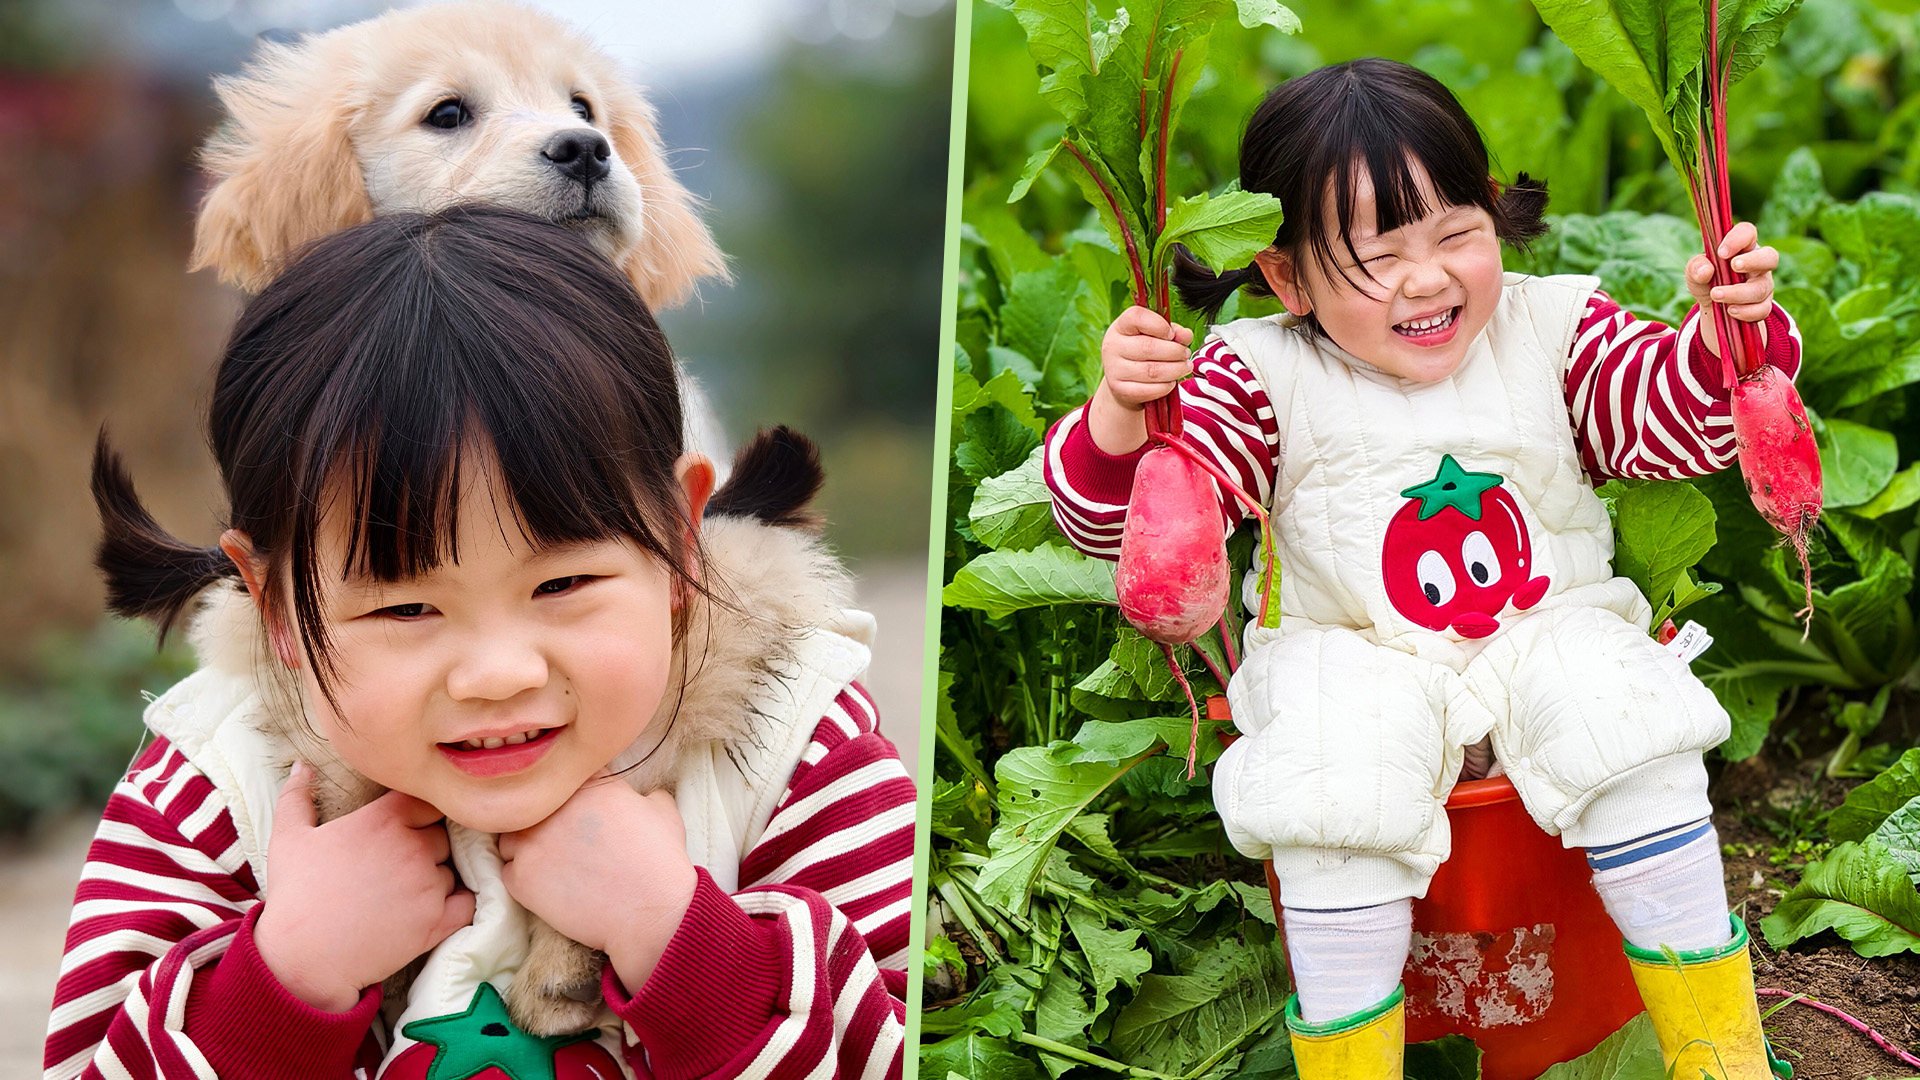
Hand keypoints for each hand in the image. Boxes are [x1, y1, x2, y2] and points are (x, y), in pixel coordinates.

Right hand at [254, 763, 474, 1011]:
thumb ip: (298, 795)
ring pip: (452, 869)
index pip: (427, 800)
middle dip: (426, 847)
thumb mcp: (287, 837)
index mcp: (385, 819)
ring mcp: (429, 884)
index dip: (419, 813)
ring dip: (437, 878)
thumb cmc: (295, 894)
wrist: (302, 957)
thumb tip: (302, 764)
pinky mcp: (437, 921)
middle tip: (399, 866)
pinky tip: (434, 909)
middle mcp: (414, 847)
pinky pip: (467, 902)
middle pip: (443, 835)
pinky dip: (457, 904)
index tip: (405, 828)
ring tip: (405, 893)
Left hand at [498, 776, 697, 992]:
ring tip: (550, 865)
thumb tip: (639, 797)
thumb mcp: (664, 812)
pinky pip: (507, 871)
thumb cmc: (661, 862)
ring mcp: (532, 841)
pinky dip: (523, 879)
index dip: (572, 796)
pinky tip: (547, 888)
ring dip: (525, 847)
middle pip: (531, 806)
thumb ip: (644, 795)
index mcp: (588, 784)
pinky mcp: (521, 877)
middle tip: (561, 840)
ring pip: (510, 837)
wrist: (650, 911)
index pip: (565, 779)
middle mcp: (554, 807)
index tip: (580, 812)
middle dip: (543, 820)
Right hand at [1088, 306, 1193, 453]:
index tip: (1172, 333)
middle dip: (1176, 352)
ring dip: (1176, 370)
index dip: (1159, 324)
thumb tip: (1185, 334)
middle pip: (1152, 347)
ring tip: (1184, 368)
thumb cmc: (1144, 356)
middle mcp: (1112, 347)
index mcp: (1120, 327)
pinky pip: (1152, 389)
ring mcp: (1114, 370)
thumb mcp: (1154, 340)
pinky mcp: (1121, 391)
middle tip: (1186, 356)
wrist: (1124, 387)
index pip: (1137, 317)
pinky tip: (1170, 384)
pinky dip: (1167, 387)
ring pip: (1154, 369)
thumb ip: (1170, 333)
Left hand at [1686, 220, 1776, 357]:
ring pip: (1760, 287)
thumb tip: (1705, 271)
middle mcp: (1758, 264)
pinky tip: (1730, 311)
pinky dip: (1745, 311)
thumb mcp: (1695, 273)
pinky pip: (1762, 309)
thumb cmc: (1706, 281)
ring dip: (1737, 292)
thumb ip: (1696, 268)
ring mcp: (1763, 285)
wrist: (1712, 309)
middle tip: (1734, 266)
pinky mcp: (1764, 305)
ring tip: (1715, 295)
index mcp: (1742, 248)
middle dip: (1753, 261)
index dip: (1738, 239)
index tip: (1721, 252)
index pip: (1748, 232)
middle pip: (1770, 256)